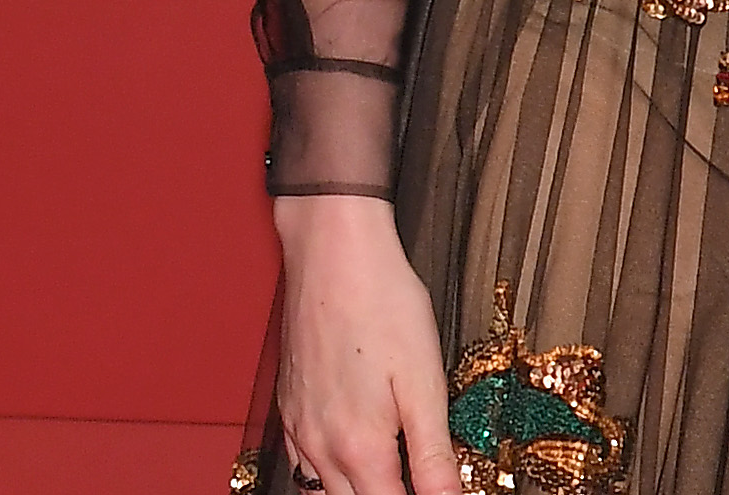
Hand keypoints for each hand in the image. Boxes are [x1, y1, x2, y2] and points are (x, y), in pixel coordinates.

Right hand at [272, 195, 461, 494]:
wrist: (333, 258)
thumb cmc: (383, 306)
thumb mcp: (424, 381)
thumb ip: (433, 452)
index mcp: (360, 447)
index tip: (439, 493)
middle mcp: (320, 447)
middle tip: (421, 481)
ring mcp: (299, 429)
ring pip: (322, 489)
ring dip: (355, 491)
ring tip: (390, 475)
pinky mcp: (289, 408)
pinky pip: (302, 464)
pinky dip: (326, 475)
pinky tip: (349, 459)